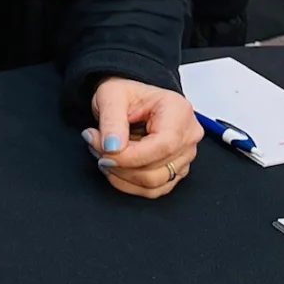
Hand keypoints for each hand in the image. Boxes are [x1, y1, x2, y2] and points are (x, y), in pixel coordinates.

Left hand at [84, 77, 202, 197]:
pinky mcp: (176, 170)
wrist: (127, 98)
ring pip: (154, 183)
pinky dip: (127, 183)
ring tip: (101, 153)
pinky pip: (153, 189)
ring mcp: (185, 155)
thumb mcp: (110, 96)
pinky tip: (113, 166)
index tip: (103, 151)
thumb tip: (113, 147)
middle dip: (119, 163)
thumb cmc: (123, 94)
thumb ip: (111, 121)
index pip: (163, 146)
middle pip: (158, 169)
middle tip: (94, 145)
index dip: (130, 156)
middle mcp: (188, 135)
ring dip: (120, 175)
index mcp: (179, 111)